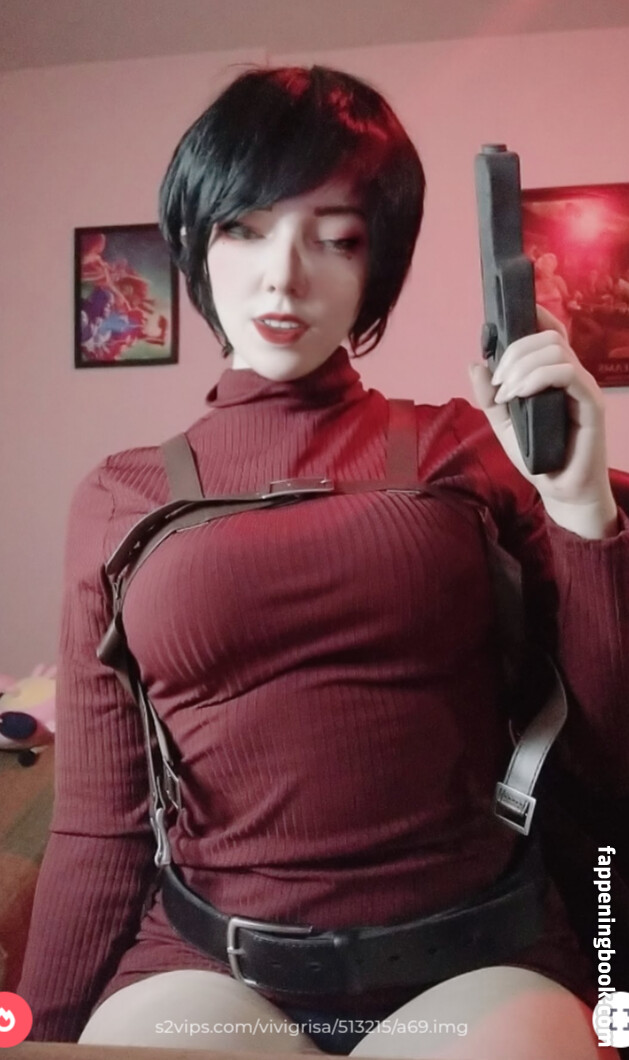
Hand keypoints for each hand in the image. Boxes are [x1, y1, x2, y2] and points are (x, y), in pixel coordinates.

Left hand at [469, 305, 617, 537]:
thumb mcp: (504, 425)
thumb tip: (474, 363)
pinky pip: (567, 372)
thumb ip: (489, 397)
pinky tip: (519, 394)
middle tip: (498, 382)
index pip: (548, 332)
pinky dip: (537, 378)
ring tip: (506, 393)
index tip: (497, 328)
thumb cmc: (537, 457)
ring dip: (522, 366)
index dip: (530, 317)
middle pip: (547, 336)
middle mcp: (571, 374)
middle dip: (514, 352)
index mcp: (553, 374)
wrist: (561, 490)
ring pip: (555, 350)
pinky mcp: (591, 403)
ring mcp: (582, 387)